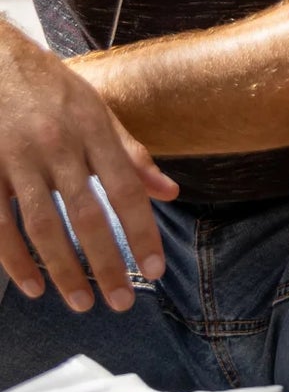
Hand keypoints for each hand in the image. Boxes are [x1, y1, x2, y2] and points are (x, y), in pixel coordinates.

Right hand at [0, 33, 174, 311]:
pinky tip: (33, 285)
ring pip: (42, 225)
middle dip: (105, 262)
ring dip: (62, 269)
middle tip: (120, 302)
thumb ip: (132, 155)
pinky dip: (14, 259)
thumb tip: (170, 193)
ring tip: (82, 302)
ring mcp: (17, 157)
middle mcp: (58, 145)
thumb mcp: (98, 111)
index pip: (126, 189)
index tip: (153, 270)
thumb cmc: (51, 90)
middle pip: (86, 215)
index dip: (141, 231)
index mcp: (94, 129)